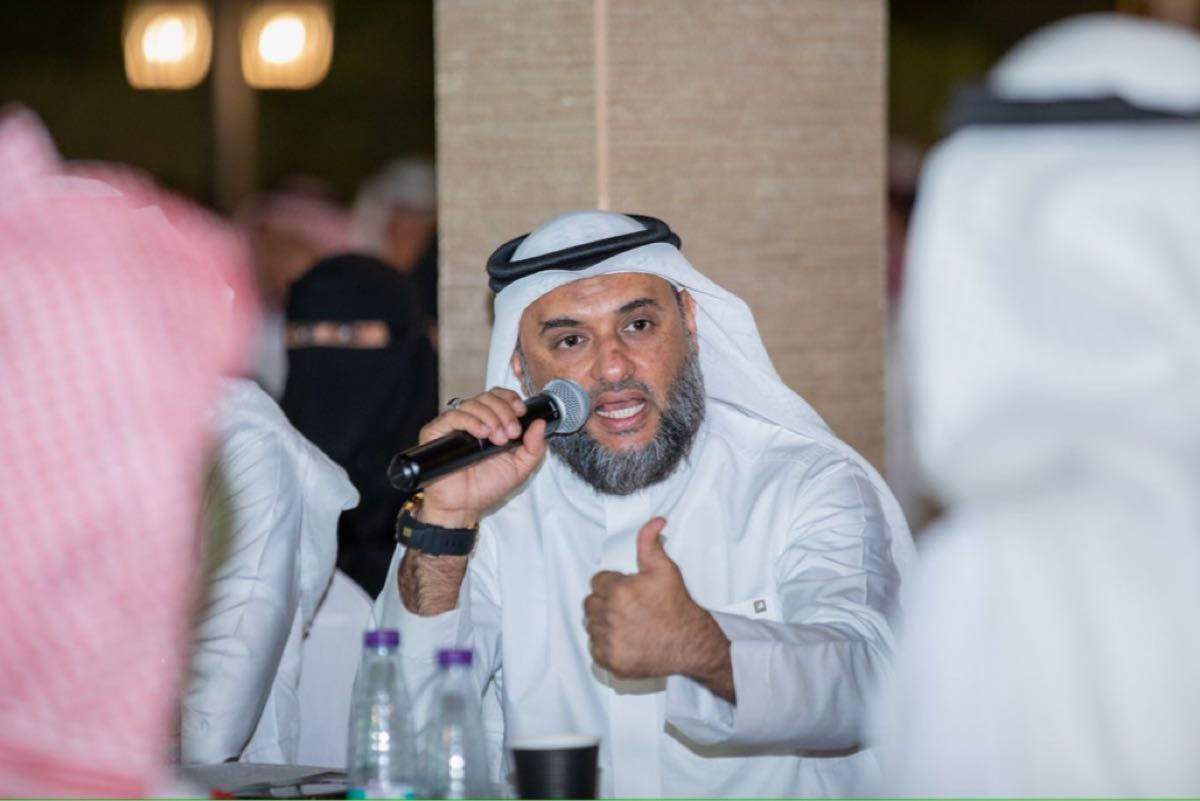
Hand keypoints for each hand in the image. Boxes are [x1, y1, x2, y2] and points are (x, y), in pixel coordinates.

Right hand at [418, 388, 547, 527]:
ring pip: (472, 403)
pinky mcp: (436, 432)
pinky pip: (453, 416)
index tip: (521, 412)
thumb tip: (541, 423)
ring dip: (491, 417)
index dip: (510, 399)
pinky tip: (481, 433)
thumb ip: (534, 447)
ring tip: (498, 438)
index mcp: (491, 424)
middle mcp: (472, 421)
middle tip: (511, 433)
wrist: (464, 506)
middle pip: (487, 397)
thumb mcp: (520, 467)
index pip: (498, 396)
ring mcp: (454, 426)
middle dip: (504, 412)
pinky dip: (471, 421)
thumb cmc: (487, 488)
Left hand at [583, 517, 729, 687]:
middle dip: (605, 603)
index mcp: (619, 591)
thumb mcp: (664, 570)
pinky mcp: (610, 660)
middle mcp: (610, 616)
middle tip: (627, 608)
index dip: (612, 585)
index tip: (626, 592)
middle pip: (591, 604)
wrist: (690, 643)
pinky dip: (606, 645)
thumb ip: (650, 543)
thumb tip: (655, 521)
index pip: (597, 582)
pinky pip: (594, 648)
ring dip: (604, 623)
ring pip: (591, 625)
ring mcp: (609, 640)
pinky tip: (625, 640)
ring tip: (628, 624)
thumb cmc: (676, 606)